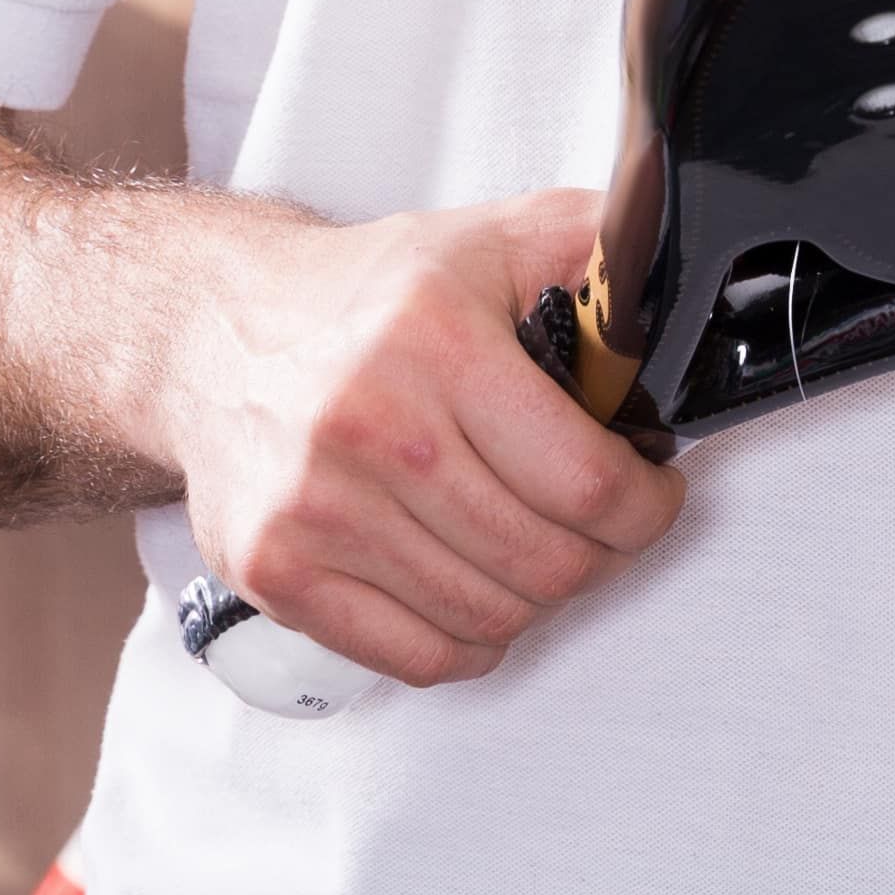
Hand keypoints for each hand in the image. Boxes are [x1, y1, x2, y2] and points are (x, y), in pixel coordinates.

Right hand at [155, 187, 683, 689]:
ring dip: (536, 598)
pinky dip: (469, 642)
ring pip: (489, 616)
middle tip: (600, 524)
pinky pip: (417, 657)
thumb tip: (681, 287)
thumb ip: (601, 246)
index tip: (650, 491)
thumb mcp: (493, 237)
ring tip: (534, 545)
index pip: (587, 481)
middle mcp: (371, 428)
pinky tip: (474, 592)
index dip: (646, 505)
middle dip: (601, 552)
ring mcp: (315, 510)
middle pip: (546, 562)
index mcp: (436, 342)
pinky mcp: (277, 573)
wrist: (214, 331)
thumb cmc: (363, 294)